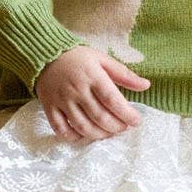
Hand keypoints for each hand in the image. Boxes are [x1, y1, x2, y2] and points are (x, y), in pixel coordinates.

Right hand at [34, 45, 150, 141]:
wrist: (46, 55)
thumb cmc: (78, 58)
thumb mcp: (102, 59)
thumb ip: (124, 74)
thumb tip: (146, 85)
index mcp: (92, 76)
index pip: (112, 100)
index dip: (126, 114)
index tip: (137, 121)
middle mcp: (77, 90)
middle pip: (99, 116)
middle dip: (116, 126)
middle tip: (124, 127)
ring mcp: (62, 100)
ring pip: (82, 126)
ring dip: (99, 134)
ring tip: (109, 133)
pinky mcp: (49, 108)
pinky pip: (61, 129)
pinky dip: (74, 137)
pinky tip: (85, 135)